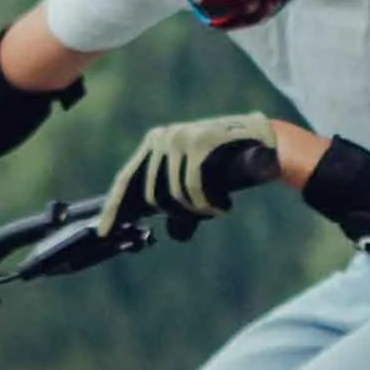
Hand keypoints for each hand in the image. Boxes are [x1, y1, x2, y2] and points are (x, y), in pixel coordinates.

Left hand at [108, 114, 294, 244]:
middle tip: (202, 213)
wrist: (265, 142)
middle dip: (177, 213)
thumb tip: (169, 230)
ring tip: (216, 207)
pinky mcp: (199, 142)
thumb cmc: (228, 164)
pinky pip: (194, 189)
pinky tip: (223, 206)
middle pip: (152, 196)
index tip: (104, 232)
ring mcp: (179, 138)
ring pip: (174, 195)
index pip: (125, 180)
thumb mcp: (194, 179)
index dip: (114, 209)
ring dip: (197, 211)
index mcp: (153, 144)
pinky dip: (209, 204)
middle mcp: (161, 138)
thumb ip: (175, 198)